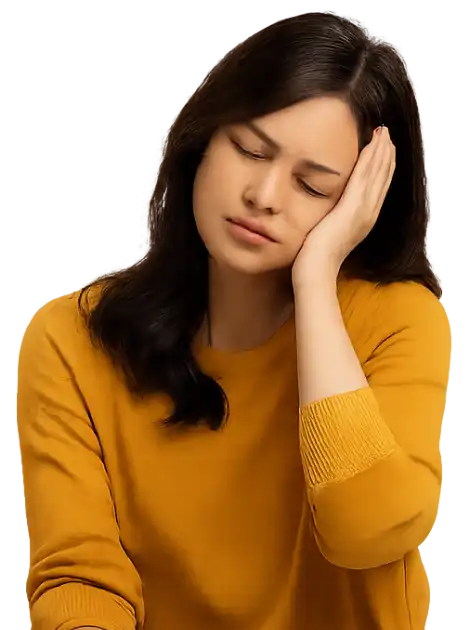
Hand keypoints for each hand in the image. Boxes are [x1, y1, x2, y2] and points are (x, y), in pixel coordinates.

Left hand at [292, 126, 395, 287]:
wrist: (316, 271)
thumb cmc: (317, 258)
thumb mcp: (330, 234)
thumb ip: (334, 220)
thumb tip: (329, 213)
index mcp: (364, 219)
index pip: (378, 188)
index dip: (383, 167)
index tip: (384, 149)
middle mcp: (369, 213)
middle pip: (382, 177)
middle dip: (386, 154)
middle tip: (387, 133)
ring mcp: (363, 210)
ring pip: (377, 173)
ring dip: (381, 151)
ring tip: (383, 132)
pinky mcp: (352, 207)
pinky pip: (363, 177)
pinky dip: (370, 158)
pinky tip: (372, 143)